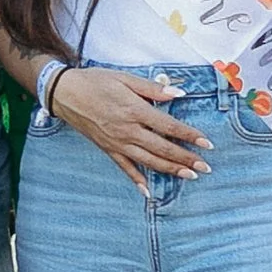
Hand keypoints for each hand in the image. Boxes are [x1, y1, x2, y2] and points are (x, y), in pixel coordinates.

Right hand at [53, 66, 209, 186]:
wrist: (64, 93)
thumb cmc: (95, 82)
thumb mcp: (125, 78)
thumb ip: (152, 89)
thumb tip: (178, 93)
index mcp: (134, 110)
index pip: (169, 126)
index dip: (189, 136)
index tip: (207, 143)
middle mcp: (128, 130)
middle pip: (162, 148)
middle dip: (186, 159)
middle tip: (205, 167)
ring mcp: (117, 143)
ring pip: (148, 161)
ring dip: (170, 170)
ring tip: (189, 177)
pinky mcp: (107, 150)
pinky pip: (125, 168)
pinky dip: (137, 181)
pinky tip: (148, 192)